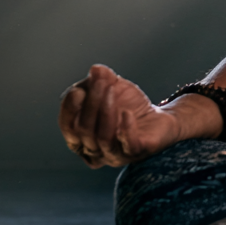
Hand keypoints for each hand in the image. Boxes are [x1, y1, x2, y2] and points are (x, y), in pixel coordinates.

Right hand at [58, 64, 182, 167]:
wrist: (158, 119)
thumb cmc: (128, 106)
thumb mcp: (114, 89)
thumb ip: (102, 79)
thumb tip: (95, 69)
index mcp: (81, 137)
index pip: (68, 126)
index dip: (69, 109)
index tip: (78, 90)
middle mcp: (94, 151)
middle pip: (83, 130)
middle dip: (91, 103)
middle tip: (101, 82)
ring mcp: (114, 155)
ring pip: (103, 137)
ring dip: (106, 110)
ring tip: (112, 89)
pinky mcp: (136, 153)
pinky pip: (127, 145)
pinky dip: (126, 129)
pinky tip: (127, 113)